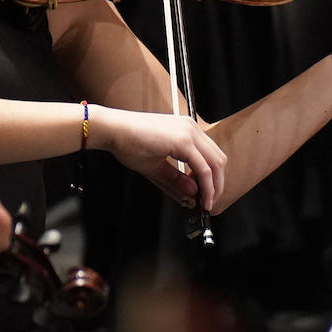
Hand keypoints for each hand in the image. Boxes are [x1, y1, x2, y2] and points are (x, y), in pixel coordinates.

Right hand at [88, 104, 225, 211]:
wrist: (113, 130)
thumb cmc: (128, 142)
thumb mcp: (156, 168)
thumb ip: (176, 182)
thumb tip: (192, 196)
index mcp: (186, 130)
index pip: (211, 156)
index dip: (213, 178)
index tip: (206, 194)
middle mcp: (191, 128)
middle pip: (219, 160)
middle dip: (217, 185)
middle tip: (209, 202)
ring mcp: (189, 133)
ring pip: (216, 164)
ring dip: (214, 187)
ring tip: (205, 202)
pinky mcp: (183, 141)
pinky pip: (204, 168)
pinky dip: (206, 185)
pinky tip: (201, 197)